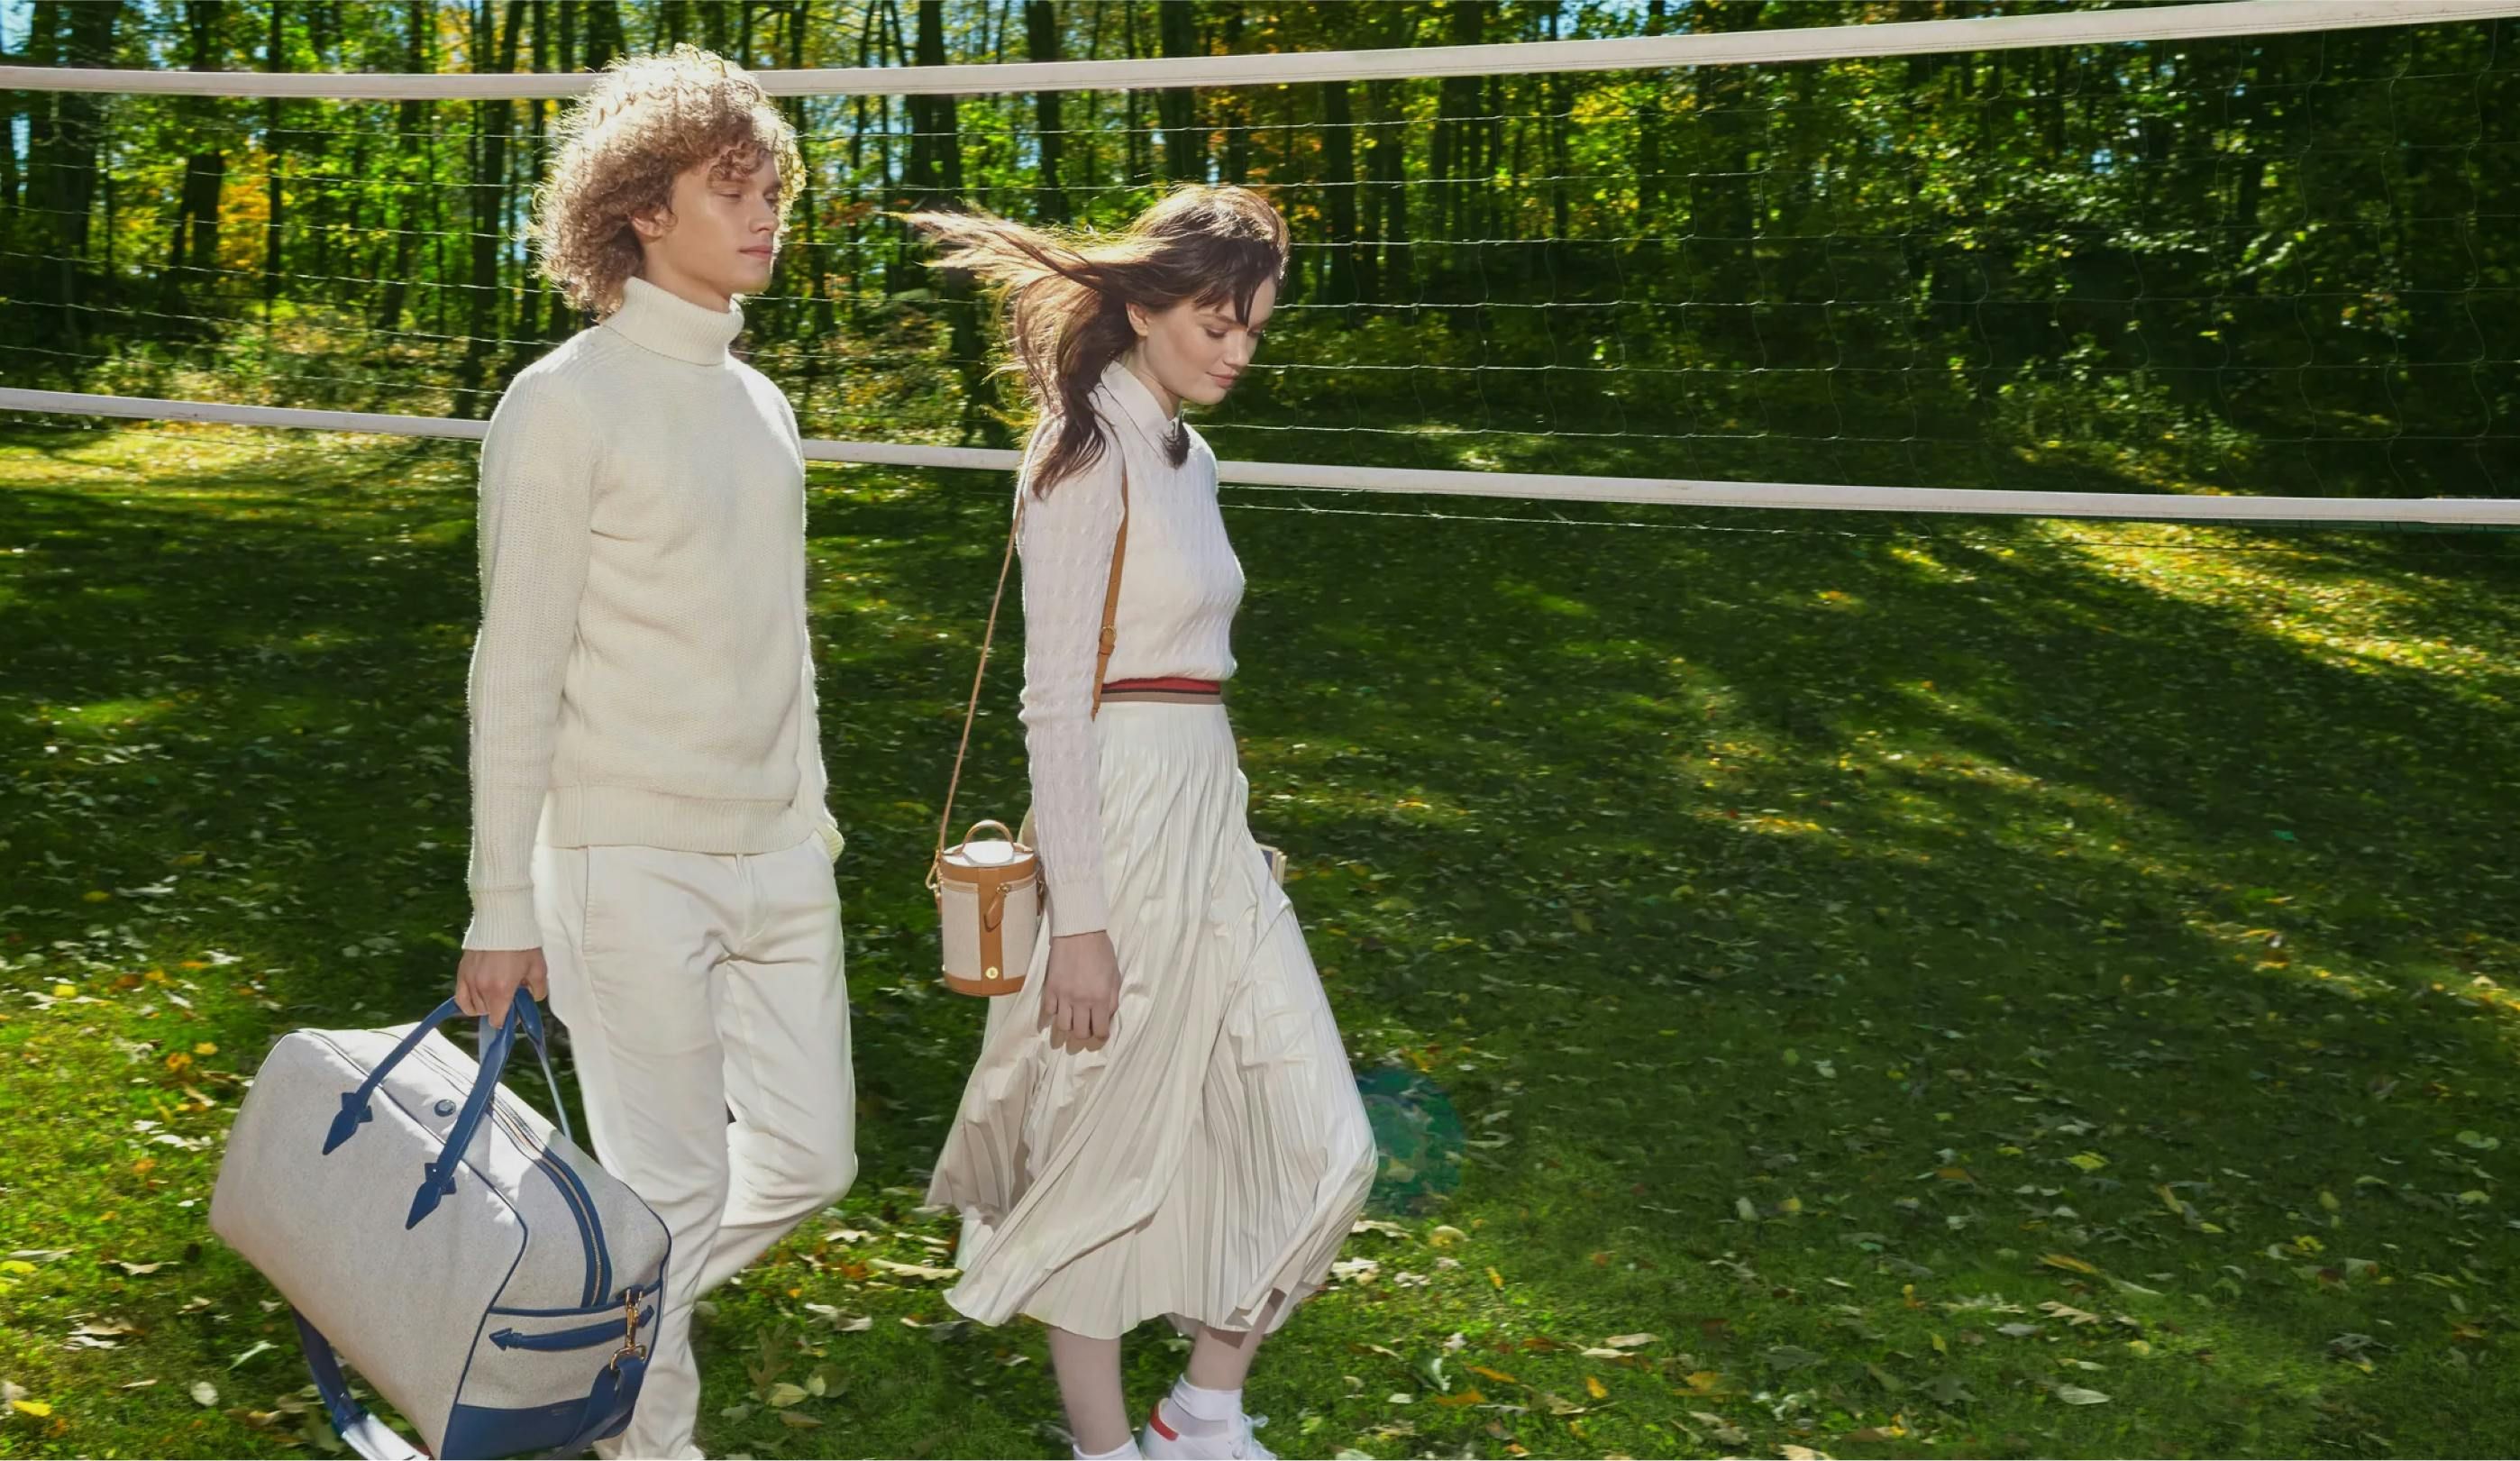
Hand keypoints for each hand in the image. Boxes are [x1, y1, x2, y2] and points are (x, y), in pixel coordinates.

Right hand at [455, 947, 548, 1025]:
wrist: (503, 921)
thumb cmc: (522, 944)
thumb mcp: (539, 969)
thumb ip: (538, 990)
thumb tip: (532, 999)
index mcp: (501, 991)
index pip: (498, 1021)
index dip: (507, 1020)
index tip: (514, 1013)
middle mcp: (482, 989)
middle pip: (487, 1013)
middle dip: (499, 1008)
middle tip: (509, 996)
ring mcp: (470, 980)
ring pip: (474, 1007)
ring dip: (486, 1004)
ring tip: (496, 991)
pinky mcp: (462, 972)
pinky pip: (460, 998)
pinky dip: (468, 1003)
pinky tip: (477, 999)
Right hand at [1040, 930, 1118, 1048]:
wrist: (1079, 933)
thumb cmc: (1101, 952)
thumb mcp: (1115, 975)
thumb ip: (1112, 999)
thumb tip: (1106, 1016)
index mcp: (1101, 998)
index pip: (1100, 1030)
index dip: (1102, 1034)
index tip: (1101, 1032)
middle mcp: (1082, 1001)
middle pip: (1080, 1033)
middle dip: (1085, 1033)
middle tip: (1086, 1026)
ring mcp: (1064, 996)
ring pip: (1063, 1027)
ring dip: (1069, 1026)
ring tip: (1073, 1018)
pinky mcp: (1050, 988)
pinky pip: (1049, 1011)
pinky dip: (1054, 1012)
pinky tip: (1060, 1007)